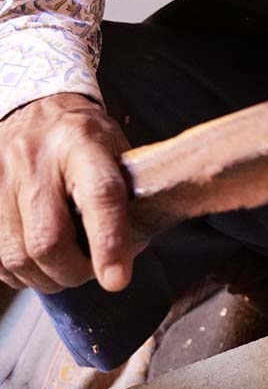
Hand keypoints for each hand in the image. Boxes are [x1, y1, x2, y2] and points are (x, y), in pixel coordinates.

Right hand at [0, 93, 140, 293]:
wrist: (36, 108)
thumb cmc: (86, 137)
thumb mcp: (116, 150)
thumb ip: (127, 194)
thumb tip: (134, 248)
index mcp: (83, 143)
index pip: (100, 196)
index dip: (109, 243)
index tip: (117, 280)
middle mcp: (36, 159)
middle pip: (48, 240)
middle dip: (73, 272)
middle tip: (91, 272)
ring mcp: (0, 176)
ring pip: (16, 254)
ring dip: (45, 277)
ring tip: (64, 271)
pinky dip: (18, 271)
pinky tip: (36, 264)